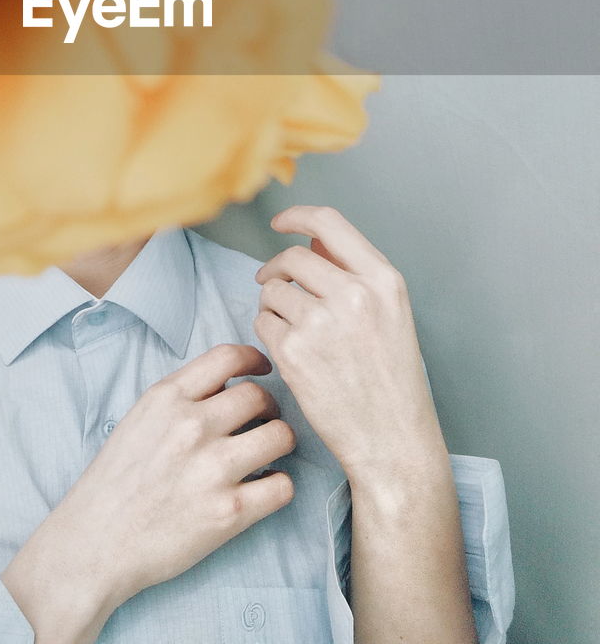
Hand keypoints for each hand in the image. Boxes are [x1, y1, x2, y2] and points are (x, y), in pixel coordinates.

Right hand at [1, 344, 295, 643]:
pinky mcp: (230, 512)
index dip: (254, 359)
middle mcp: (193, 425)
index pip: (228, 356)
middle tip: (265, 421)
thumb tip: (225, 387)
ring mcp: (213, 468)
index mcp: (168, 397)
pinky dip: (281, 485)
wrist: (96, 542)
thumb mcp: (139, 419)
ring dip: (282, 442)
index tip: (262, 371)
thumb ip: (180, 398)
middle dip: (270, 406)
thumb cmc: (115, 482)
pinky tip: (265, 488)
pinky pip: (283, 486)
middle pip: (260, 396)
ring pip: (281, 436)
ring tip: (269, 454)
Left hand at [254, 205, 446, 489]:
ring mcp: (322, 323)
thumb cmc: (392, 380)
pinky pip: (263, 321)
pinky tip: (288, 349)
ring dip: (273, 303)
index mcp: (383, 281)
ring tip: (291, 327)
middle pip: (293, 257)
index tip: (281, 223)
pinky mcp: (295, 352)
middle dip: (277, 268)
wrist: (392, 440)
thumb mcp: (391, 315)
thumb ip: (353, 274)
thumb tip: (312, 242)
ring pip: (273, 289)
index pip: (329, 223)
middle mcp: (354, 295)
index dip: (298, 216)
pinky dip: (268, 330)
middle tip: (273, 282)